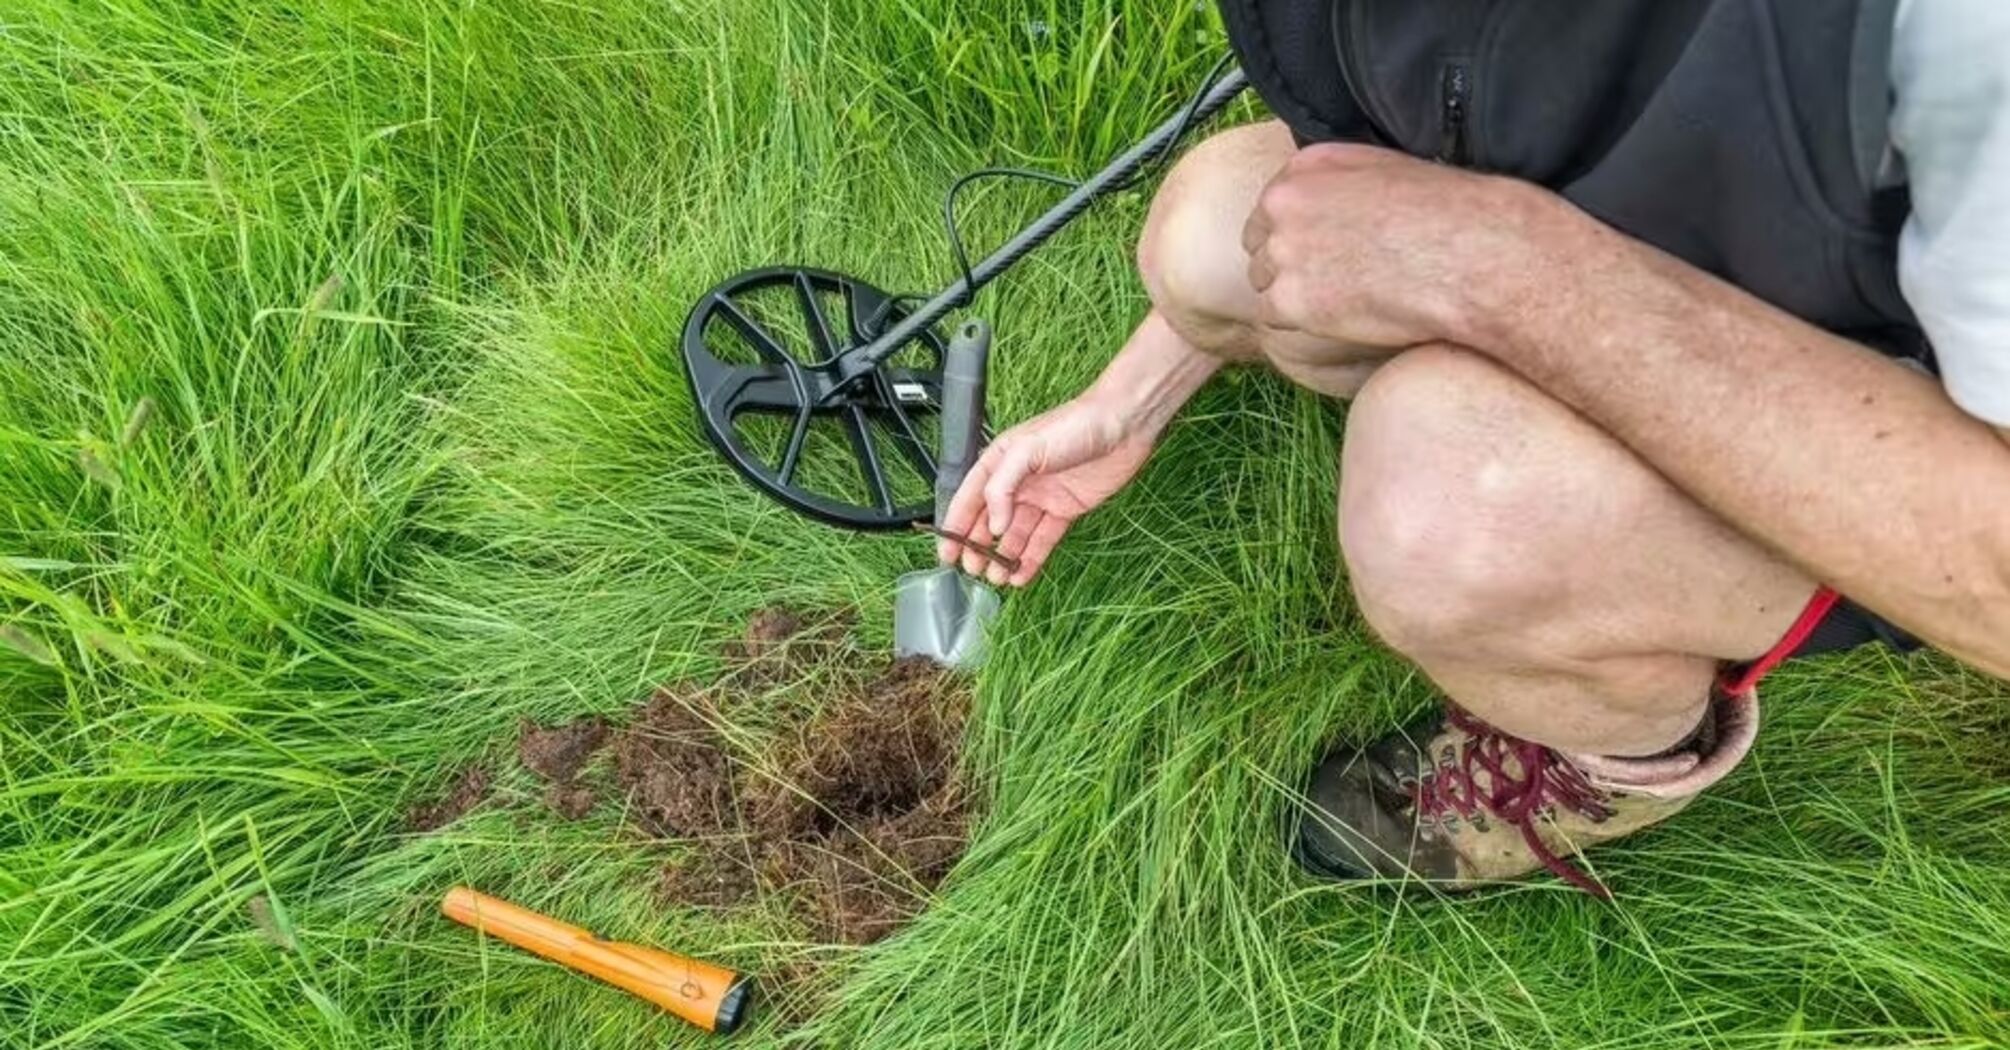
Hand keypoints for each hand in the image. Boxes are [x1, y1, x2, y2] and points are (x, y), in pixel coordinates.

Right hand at [935, 393, 1159, 586]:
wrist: (1122, 426)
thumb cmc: (1074, 425)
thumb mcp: (1028, 449)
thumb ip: (1002, 486)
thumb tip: (992, 524)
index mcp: (1000, 462)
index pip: (969, 499)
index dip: (955, 526)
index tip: (947, 553)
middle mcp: (1018, 482)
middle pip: (989, 521)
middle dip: (977, 547)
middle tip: (972, 570)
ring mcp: (1041, 497)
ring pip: (1015, 535)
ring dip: (1003, 557)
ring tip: (995, 579)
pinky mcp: (1065, 510)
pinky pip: (1043, 539)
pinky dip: (1031, 558)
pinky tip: (1021, 575)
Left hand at [1241, 143, 1569, 349]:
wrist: (1470, 254)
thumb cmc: (1448, 214)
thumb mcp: (1388, 171)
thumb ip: (1344, 182)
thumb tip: (1334, 206)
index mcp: (1306, 166)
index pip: (1272, 207)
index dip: (1296, 234)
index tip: (1324, 250)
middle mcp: (1283, 202)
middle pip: (1259, 246)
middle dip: (1288, 265)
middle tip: (1334, 283)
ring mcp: (1282, 250)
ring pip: (1265, 283)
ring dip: (1296, 296)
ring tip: (1346, 300)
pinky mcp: (1288, 299)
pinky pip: (1275, 319)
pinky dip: (1303, 325)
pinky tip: (1343, 318)